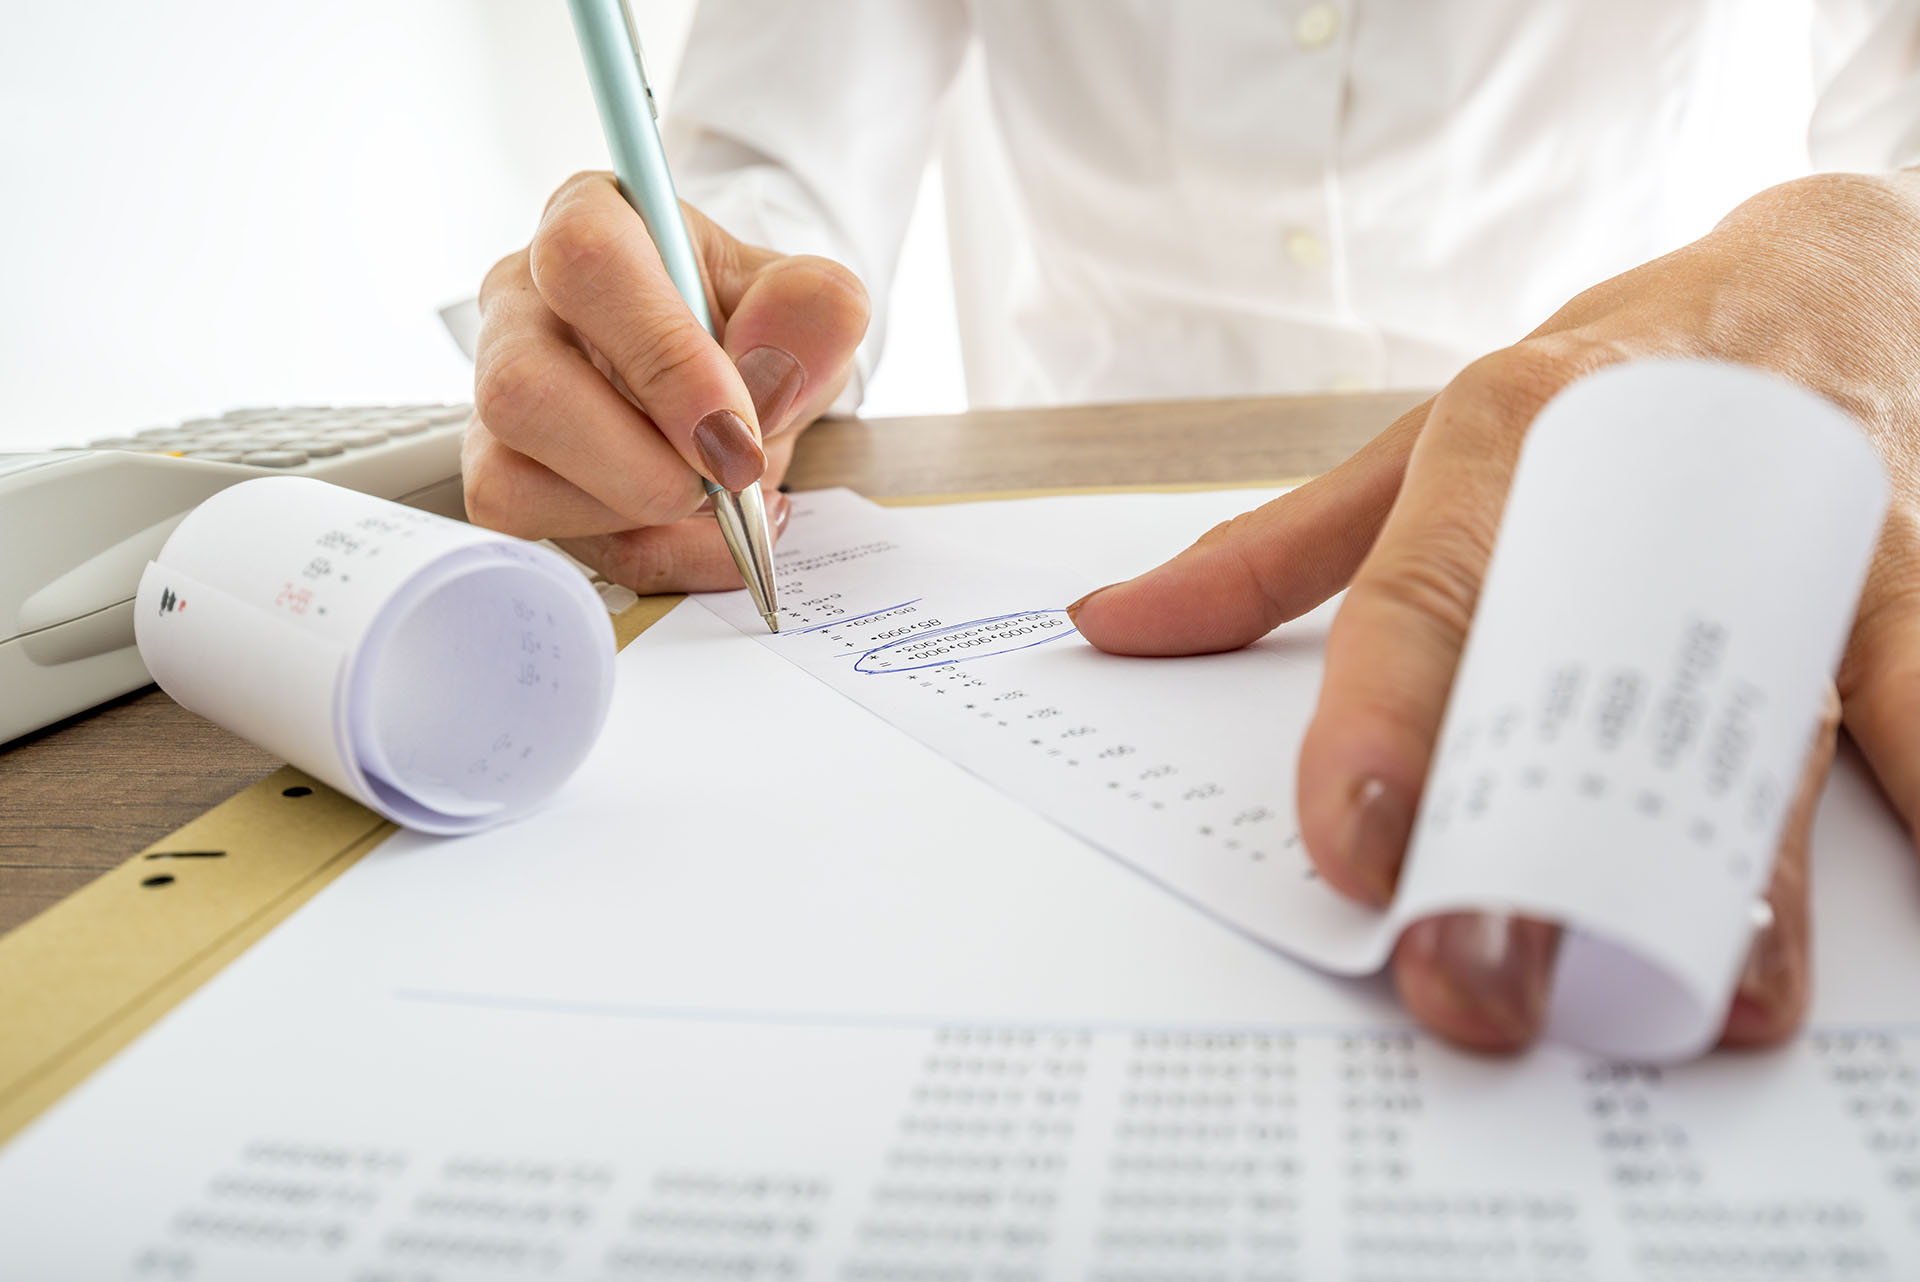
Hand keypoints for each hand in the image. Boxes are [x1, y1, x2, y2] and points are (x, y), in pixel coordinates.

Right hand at [464, 171, 869, 589]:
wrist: (738, 383)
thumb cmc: (753, 328)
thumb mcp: (804, 307)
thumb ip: (811, 314)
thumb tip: (781, 360)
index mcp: (592, 221)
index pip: (586, 264)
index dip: (664, 359)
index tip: (737, 431)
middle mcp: (521, 301)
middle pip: (521, 390)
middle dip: (641, 465)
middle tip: (729, 476)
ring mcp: (499, 392)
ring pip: (512, 480)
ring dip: (640, 514)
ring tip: (718, 493)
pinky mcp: (503, 473)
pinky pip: (547, 540)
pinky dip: (648, 553)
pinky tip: (705, 531)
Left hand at [1071, 171, 1919, 1051]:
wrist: (1823, 278)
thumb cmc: (1605, 370)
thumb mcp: (1427, 438)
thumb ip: (1273, 550)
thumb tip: (1114, 623)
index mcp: (1505, 443)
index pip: (1424, 598)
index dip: (1383, 728)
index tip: (1358, 853)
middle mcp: (1645, 483)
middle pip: (1587, 687)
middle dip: (1540, 850)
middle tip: (1489, 979)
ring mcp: (1791, 532)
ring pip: (1764, 714)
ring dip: (1746, 874)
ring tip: (1726, 998)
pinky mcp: (1913, 577)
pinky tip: (1899, 909)